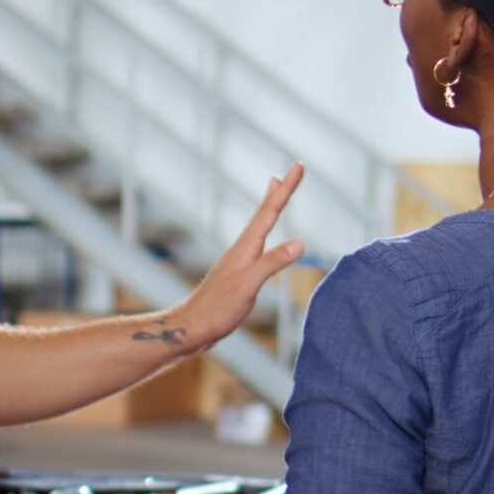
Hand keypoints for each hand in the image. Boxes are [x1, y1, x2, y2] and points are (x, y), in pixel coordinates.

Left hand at [171, 164, 306, 350]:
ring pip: (259, 225)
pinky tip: (263, 236)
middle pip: (264, 212)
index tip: (298, 165)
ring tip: (274, 187)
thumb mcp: (249, 286)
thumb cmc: (218, 309)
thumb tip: (300, 242)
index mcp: (246, 248)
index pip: (270, 211)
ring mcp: (239, 259)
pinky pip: (258, 242)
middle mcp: (242, 248)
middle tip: (291, 170)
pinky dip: (265, 229)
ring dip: (270, 205)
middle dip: (280, 191)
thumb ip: (272, 263)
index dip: (286, 188)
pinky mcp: (238, 272)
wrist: (192, 327)